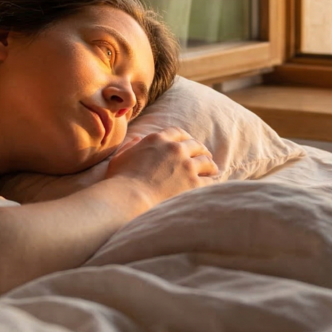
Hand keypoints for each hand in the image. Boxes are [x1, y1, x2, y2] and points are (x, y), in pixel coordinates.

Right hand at [103, 126, 218, 206]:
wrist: (129, 199)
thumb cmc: (119, 181)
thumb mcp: (120, 158)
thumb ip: (130, 147)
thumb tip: (137, 139)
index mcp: (157, 139)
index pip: (177, 133)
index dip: (184, 138)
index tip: (188, 144)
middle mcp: (175, 148)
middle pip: (195, 144)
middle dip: (200, 150)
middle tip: (204, 156)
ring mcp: (186, 165)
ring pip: (206, 160)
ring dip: (209, 164)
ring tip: (212, 169)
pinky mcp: (194, 183)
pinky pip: (209, 180)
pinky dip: (211, 181)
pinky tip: (212, 184)